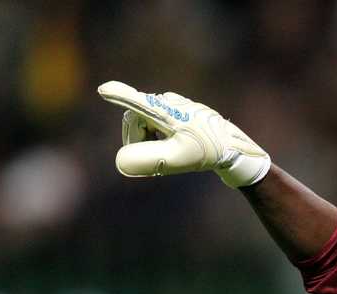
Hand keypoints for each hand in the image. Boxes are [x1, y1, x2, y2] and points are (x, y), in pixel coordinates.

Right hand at [97, 80, 270, 187]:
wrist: (232, 147)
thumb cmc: (205, 152)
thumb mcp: (176, 159)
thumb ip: (147, 160)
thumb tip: (121, 162)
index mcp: (166, 111)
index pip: (137, 102)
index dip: (119, 96)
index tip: (103, 90)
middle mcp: (168, 101)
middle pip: (135, 119)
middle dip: (137, 140)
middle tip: (154, 162)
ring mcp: (173, 103)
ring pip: (145, 120)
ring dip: (148, 139)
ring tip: (168, 154)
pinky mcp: (178, 108)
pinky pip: (156, 121)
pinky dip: (157, 137)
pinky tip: (173, 147)